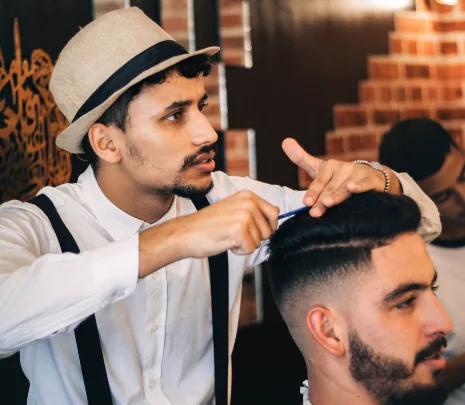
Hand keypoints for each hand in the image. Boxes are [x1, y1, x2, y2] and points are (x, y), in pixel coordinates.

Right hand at [179, 190, 278, 256]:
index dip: (266, 227)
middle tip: (234, 233)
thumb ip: (254, 210)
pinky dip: (238, 251)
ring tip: (228, 236)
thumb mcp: (233, 209)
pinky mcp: (239, 230)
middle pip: (269, 230)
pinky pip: (250, 249)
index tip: (251, 230)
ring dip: (245, 244)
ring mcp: (244, 215)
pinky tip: (225, 242)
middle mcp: (248, 202)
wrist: (185, 233)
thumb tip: (276, 215)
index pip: (274, 213)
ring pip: (260, 241)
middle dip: (254, 237)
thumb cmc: (207, 225)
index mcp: (248, 195)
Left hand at [282, 138, 400, 216]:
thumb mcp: (319, 167)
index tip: (306, 202)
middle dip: (322, 201)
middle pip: (330, 189)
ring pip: (344, 189)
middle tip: (314, 212)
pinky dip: (359, 186)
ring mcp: (356, 174)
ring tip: (328, 203)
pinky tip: (353, 188)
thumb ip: (301, 158)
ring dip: (337, 196)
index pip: (319, 181)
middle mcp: (342, 169)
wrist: (369, 177)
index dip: (312, 192)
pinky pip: (364, 184)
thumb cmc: (338, 176)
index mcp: (328, 166)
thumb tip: (284, 141)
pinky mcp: (369, 180)